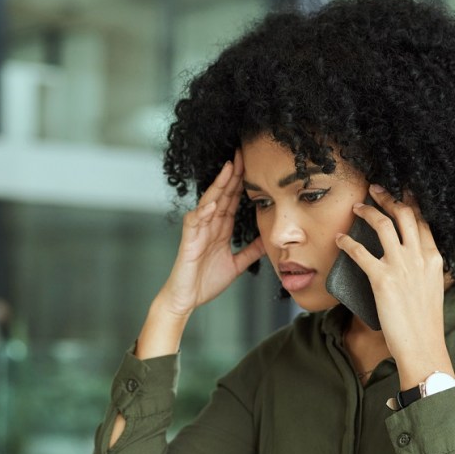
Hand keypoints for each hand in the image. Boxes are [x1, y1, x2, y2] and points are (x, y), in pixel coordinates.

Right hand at [154, 148, 265, 318]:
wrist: (187, 299)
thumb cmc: (205, 282)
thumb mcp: (236, 264)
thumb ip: (250, 251)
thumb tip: (267, 241)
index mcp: (220, 229)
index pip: (232, 200)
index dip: (241, 183)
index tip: (253, 165)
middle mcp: (209, 225)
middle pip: (222, 194)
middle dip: (232, 174)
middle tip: (242, 153)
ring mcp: (198, 231)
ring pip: (209, 202)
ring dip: (218, 186)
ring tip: (228, 169)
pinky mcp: (188, 241)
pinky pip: (195, 222)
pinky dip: (203, 212)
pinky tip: (212, 203)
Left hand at [335, 185, 454, 388]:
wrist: (423, 346)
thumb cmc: (425, 324)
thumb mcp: (432, 289)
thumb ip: (424, 270)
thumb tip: (411, 263)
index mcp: (434, 258)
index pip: (422, 221)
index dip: (409, 203)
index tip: (400, 194)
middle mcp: (419, 257)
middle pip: (404, 214)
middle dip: (388, 197)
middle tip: (375, 189)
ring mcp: (401, 266)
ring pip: (383, 225)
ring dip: (367, 211)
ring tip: (356, 208)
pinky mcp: (382, 279)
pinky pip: (360, 252)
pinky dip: (348, 242)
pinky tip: (340, 239)